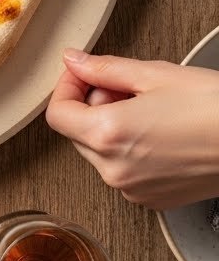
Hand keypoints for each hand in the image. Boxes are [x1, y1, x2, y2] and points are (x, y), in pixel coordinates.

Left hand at [45, 49, 218, 208]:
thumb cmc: (213, 109)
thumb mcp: (154, 74)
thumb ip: (104, 68)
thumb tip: (74, 61)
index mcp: (108, 134)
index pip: (57, 114)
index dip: (67, 87)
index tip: (83, 74)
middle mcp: (114, 169)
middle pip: (76, 133)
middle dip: (93, 105)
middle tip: (128, 89)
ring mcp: (132, 189)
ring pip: (99, 153)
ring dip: (111, 128)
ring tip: (151, 111)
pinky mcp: (150, 199)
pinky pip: (122, 171)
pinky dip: (130, 150)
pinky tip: (160, 134)